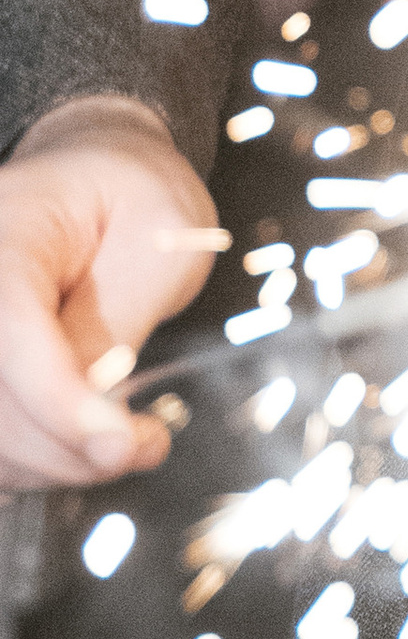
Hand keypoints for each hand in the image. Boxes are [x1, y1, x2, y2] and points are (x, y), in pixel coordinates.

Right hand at [0, 98, 221, 489]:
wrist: (100, 178)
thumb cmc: (137, 199)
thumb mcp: (162, 240)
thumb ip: (116, 322)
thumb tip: (92, 409)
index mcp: (6, 231)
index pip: (8, 324)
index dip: (58, 399)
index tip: (119, 442)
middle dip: (72, 442)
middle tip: (147, 442)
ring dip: (61, 460)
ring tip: (133, 439)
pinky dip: (42, 460)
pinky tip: (92, 440)